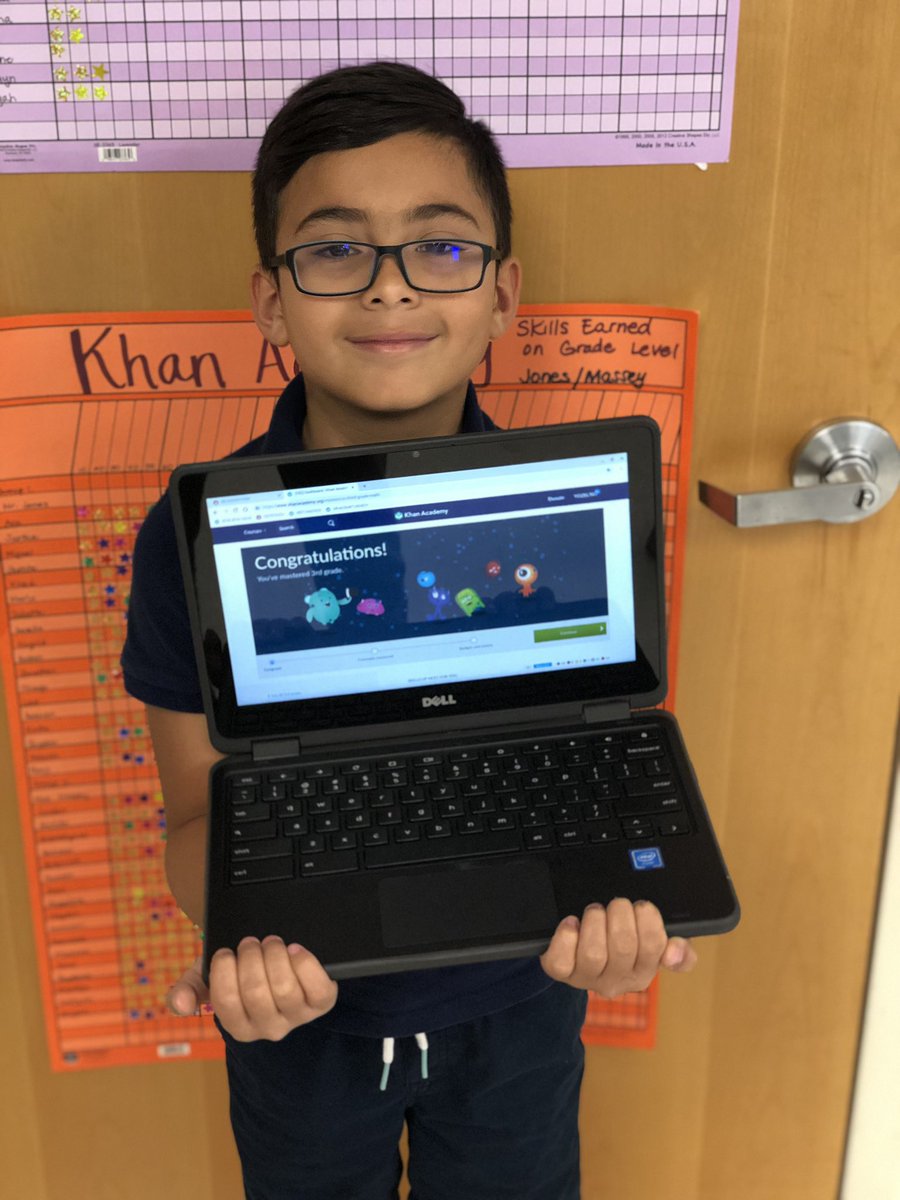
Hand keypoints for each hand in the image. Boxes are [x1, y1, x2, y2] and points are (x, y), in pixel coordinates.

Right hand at [166, 937, 338, 1040]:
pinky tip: (295, 950)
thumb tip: (181, 1004)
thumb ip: (186, 990)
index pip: (225, 1001)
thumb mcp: (208, 979)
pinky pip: (318, 987)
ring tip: (271, 943)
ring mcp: (297, 1017)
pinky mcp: (322, 1003)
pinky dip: (305, 962)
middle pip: (256, 991)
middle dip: (251, 956)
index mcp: (238, 1026)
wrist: (275, 966)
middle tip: (251, 942)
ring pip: (284, 988)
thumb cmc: (239, 974)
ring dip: (275, 954)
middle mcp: (268, 1028)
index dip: (224, 968)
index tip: (226, 951)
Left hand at [540, 899, 696, 998]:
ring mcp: (587, 979)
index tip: (642, 906)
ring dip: (595, 922)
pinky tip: (572, 923)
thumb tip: (675, 952)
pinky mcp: (562, 973)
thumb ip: (679, 951)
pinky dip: (566, 937)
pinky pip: (561, 962)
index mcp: (643, 972)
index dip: (648, 919)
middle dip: (620, 914)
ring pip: (593, 954)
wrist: (583, 954)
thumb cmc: (626, 944)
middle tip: (617, 904)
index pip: (654, 947)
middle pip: (623, 947)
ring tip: (596, 912)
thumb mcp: (656, 945)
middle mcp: (617, 981)